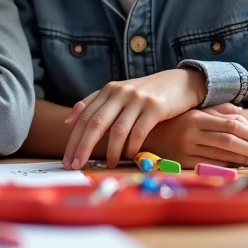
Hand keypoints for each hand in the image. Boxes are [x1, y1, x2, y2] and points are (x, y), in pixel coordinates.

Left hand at [62, 69, 206, 168]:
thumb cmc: (146, 93)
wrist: (179, 82)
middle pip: (96, 122)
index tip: (67, 158)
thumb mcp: (119, 94)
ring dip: (111, 151)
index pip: (85, 116)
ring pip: (117, 129)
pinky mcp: (155, 107)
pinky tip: (129, 156)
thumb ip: (95, 105)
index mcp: (108, 90)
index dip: (74, 138)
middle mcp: (119, 93)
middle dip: (83, 146)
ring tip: (109, 164)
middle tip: (76, 165)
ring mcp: (137, 99)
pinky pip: (139, 131)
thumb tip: (69, 123)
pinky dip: (132, 146)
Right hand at [141, 105, 247, 167]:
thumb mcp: (190, 110)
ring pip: (220, 155)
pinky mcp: (180, 162)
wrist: (139, 134)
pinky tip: (236, 166)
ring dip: (241, 159)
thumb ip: (216, 110)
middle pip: (228, 141)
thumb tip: (240, 113)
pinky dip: (225, 166)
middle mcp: (191, 133)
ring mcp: (185, 148)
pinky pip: (208, 165)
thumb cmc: (170, 121)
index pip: (230, 125)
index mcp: (195, 117)